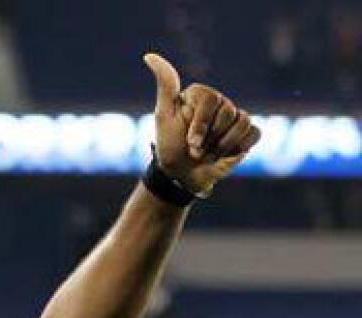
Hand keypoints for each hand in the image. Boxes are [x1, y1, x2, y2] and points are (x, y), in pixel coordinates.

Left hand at [144, 52, 261, 196]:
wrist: (181, 176)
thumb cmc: (170, 146)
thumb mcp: (164, 116)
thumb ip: (165, 86)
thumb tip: (149, 55)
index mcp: (200, 95)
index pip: (210, 99)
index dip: (201, 124)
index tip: (189, 142)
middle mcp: (219, 103)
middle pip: (228, 111)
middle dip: (210, 138)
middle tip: (196, 151)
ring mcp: (234, 118)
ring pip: (243, 122)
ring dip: (222, 145)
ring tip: (208, 154)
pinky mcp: (246, 133)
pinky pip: (254, 133)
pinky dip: (239, 146)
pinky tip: (226, 153)